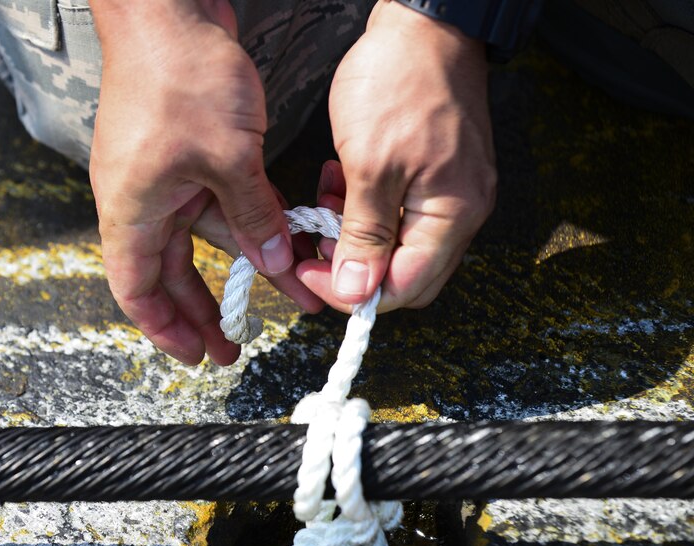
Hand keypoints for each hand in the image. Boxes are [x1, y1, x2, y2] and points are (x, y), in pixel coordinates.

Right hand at [89, 0, 320, 364]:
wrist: (169, 7)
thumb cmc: (181, 78)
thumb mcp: (229, 159)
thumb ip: (253, 216)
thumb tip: (275, 262)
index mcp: (132, 211)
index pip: (137, 292)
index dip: (165, 329)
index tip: (197, 355)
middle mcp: (142, 201)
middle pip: (169, 274)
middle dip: (203, 312)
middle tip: (233, 346)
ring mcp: (164, 176)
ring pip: (202, 239)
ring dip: (240, 266)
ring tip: (282, 294)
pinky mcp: (187, 154)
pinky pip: (216, 204)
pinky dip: (246, 225)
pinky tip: (279, 242)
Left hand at [297, 0, 496, 312]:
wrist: (422, 23)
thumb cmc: (400, 81)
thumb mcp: (369, 164)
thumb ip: (364, 234)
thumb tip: (356, 290)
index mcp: (453, 215)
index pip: (404, 287)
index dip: (352, 291)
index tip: (310, 274)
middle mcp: (461, 212)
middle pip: (405, 272)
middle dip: (353, 267)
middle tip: (313, 245)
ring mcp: (451, 192)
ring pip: (398, 243)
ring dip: (354, 235)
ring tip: (323, 202)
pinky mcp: (436, 174)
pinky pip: (399, 212)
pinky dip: (365, 209)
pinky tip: (341, 184)